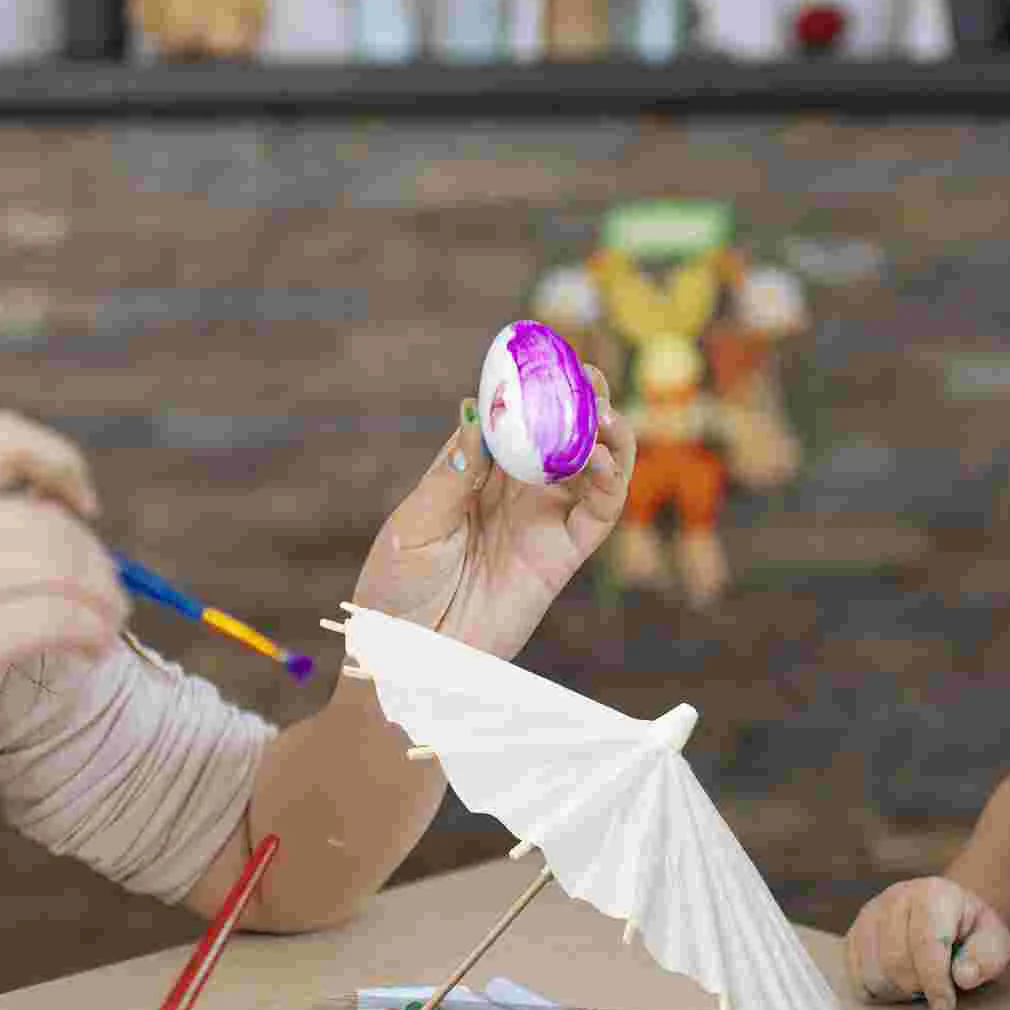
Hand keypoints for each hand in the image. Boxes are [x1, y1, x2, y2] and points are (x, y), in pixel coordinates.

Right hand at [0, 410, 127, 808]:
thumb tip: (70, 517)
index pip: (2, 438)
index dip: (59, 461)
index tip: (84, 503)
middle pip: (49, 519)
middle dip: (96, 559)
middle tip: (109, 597)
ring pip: (66, 566)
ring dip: (105, 598)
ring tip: (106, 626)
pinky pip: (62, 619)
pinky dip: (94, 632)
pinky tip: (91, 651)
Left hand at [349, 365, 634, 659]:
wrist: (409, 658)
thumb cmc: (398, 589)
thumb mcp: (417, 523)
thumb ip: (455, 471)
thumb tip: (476, 407)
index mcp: (473, 473)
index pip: (511, 417)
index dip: (531, 385)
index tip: (544, 352)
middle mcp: (514, 491)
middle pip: (560, 434)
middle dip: (579, 401)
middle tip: (588, 373)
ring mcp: (542, 521)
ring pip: (592, 466)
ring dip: (605, 433)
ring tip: (604, 408)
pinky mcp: (563, 556)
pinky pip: (600, 512)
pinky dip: (612, 480)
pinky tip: (602, 455)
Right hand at [844, 875, 1009, 1009]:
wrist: (948, 914)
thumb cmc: (972, 933)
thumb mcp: (994, 942)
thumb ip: (986, 959)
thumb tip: (963, 976)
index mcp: (933, 894)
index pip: (925, 942)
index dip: (934, 981)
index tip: (945, 1006)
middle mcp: (896, 897)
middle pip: (894, 960)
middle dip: (916, 987)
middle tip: (934, 992)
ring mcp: (870, 914)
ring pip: (871, 971)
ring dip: (896, 991)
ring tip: (917, 985)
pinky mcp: (855, 932)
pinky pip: (855, 975)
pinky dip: (876, 990)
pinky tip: (897, 984)